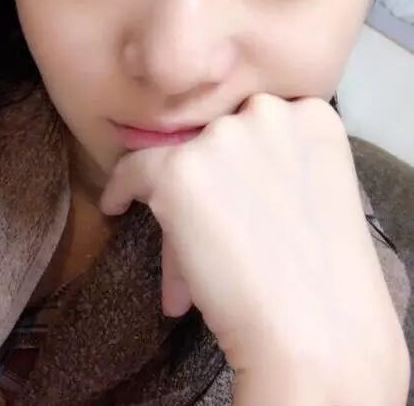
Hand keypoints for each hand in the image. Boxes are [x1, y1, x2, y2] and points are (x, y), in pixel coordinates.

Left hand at [99, 94, 408, 405]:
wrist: (316, 330)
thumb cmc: (325, 275)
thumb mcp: (315, 192)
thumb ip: (275, 163)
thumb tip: (222, 168)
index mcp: (311, 115)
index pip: (256, 118)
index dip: (242, 155)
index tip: (235, 184)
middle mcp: (266, 111)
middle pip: (216, 136)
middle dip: (210, 173)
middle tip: (214, 221)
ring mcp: (221, 138)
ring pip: (179, 156)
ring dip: (177, 194)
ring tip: (186, 242)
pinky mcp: (179, 169)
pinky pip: (133, 170)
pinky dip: (121, 189)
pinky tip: (116, 205)